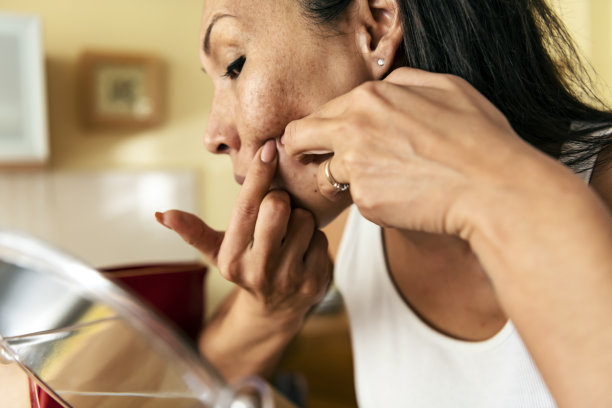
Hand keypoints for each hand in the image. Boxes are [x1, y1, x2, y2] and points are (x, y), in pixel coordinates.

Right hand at [156, 140, 330, 318]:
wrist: (273, 311)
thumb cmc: (245, 267)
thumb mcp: (217, 251)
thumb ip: (193, 231)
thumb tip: (162, 214)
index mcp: (232, 258)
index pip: (246, 207)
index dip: (257, 174)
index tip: (267, 148)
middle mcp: (259, 270)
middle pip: (279, 206)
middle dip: (280, 201)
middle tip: (276, 212)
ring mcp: (290, 278)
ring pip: (305, 219)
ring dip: (300, 220)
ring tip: (288, 235)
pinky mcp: (316, 282)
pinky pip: (322, 238)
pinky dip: (314, 239)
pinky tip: (303, 251)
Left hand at [283, 67, 546, 236]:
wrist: (493, 186)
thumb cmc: (477, 137)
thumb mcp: (445, 87)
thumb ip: (403, 82)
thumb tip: (383, 87)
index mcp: (369, 98)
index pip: (319, 113)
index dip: (320, 129)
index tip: (322, 140)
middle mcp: (353, 129)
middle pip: (299, 140)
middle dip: (302, 150)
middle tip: (312, 160)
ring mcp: (355, 167)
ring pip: (327, 175)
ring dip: (343, 179)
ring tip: (382, 182)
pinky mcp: (364, 201)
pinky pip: (356, 200)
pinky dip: (372, 200)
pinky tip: (402, 196)